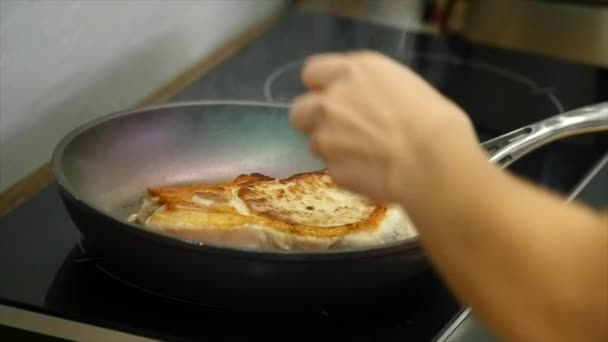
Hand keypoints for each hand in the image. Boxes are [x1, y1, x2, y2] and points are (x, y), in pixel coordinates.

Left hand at [289, 51, 478, 202]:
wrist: (433, 162)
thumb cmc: (436, 120)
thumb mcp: (404, 85)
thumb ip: (372, 89)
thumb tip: (371, 102)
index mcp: (352, 72)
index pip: (312, 72)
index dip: (321, 86)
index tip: (334, 96)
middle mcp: (330, 101)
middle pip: (300, 110)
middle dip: (313, 120)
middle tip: (339, 129)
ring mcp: (326, 137)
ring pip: (315, 143)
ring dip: (332, 148)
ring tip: (364, 155)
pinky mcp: (332, 170)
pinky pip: (334, 170)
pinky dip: (348, 172)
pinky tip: (372, 173)